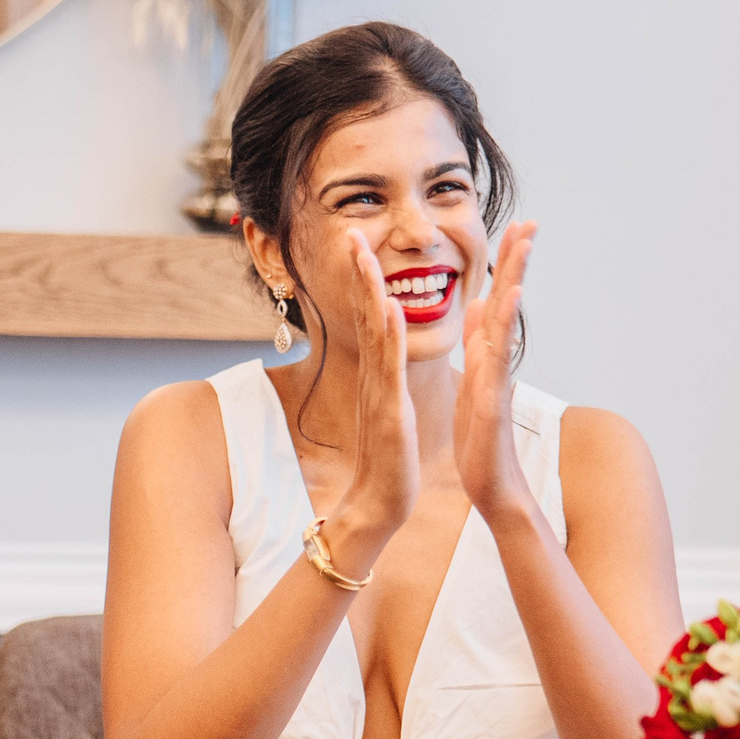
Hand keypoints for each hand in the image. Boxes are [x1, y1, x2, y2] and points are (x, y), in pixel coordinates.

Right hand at [325, 230, 417, 567]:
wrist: (379, 504)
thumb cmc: (386, 461)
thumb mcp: (387, 410)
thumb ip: (384, 380)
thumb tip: (384, 360)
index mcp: (378, 375)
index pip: (369, 318)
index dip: (364, 279)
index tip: (359, 243)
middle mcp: (374, 376)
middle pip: (364, 315)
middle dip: (359, 272)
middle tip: (350, 233)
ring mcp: (379, 392)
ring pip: (373, 332)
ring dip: (368, 290)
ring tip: (363, 255)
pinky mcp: (389, 411)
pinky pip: (388, 367)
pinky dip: (387, 335)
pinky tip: (387, 307)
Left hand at [456, 220, 536, 517]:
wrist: (489, 484)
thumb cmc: (481, 439)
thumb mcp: (473, 383)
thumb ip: (479, 347)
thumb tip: (477, 310)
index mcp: (486, 355)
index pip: (496, 300)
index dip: (504, 266)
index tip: (513, 229)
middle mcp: (495, 359)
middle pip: (507, 300)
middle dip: (517, 260)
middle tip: (530, 221)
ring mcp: (497, 375)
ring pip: (506, 319)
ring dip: (515, 279)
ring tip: (524, 243)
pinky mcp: (491, 396)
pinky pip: (497, 356)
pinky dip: (504, 324)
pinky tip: (508, 296)